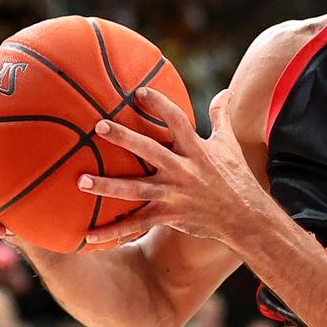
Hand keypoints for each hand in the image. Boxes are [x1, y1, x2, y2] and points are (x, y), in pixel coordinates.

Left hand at [78, 87, 264, 245]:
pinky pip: (138, 225)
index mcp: (197, 150)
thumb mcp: (229, 144)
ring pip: (136, 189)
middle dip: (125, 138)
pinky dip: (114, 231)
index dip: (160, 105)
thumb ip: (221, 117)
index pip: (178, 122)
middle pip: (150, 151)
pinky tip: (89, 234)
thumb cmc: (235, 176)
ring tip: (81, 181)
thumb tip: (225, 91)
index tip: (139, 92)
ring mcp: (175, 195)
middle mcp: (184, 170)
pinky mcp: (169, 216)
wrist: (244, 216)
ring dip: (108, 186)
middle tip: (99, 126)